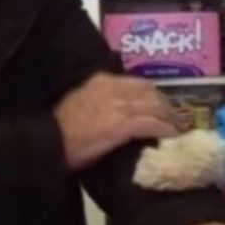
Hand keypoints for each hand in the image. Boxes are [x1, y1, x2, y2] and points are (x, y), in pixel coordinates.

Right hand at [55, 72, 180, 170]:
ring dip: (169, 117)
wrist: (47, 143)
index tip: (160, 105)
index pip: (135, 83)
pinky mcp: (122, 125)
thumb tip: (114, 114)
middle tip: (174, 118)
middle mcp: (112, 88)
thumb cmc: (57, 131)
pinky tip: (172, 137)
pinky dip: (165, 129)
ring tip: (177, 129)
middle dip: (165, 104)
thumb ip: (97, 103)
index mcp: (100, 81)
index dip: (152, 94)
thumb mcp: (78, 106)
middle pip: (150, 91)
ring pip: (155, 106)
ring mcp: (118, 105)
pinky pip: (152, 124)